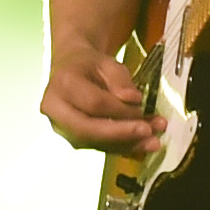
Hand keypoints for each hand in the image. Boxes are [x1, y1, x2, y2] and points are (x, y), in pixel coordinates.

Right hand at [41, 38, 159, 153]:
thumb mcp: (107, 62)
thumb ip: (119, 78)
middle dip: (120, 133)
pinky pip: (99, 147)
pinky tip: (144, 145)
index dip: (119, 109)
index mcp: (63, 84)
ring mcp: (62, 128)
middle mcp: (56, 110)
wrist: (71, 70)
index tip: (142, 107)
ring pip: (94, 143)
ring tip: (154, 142)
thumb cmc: (89, 65)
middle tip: (148, 132)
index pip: (93, 103)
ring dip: (126, 144)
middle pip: (87, 129)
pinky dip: (123, 147)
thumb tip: (132, 99)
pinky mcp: (73, 140)